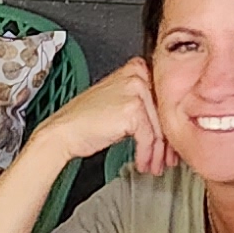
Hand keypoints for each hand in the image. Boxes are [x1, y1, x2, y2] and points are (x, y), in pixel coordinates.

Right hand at [33, 59, 168, 176]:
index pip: (164, 99)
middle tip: (167, 158)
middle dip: (167, 142)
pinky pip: (149, 137)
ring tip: (154, 165)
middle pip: (164, 113)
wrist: (63, 131)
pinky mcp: (132, 110)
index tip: (170, 141)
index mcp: (137, 68)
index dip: (169, 123)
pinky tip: (142, 163)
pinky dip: (146, 154)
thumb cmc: (86, 120)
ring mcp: (136, 90)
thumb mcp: (119, 101)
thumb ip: (145, 103)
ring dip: (157, 153)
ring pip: (159, 127)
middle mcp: (138, 74)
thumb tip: (169, 121)